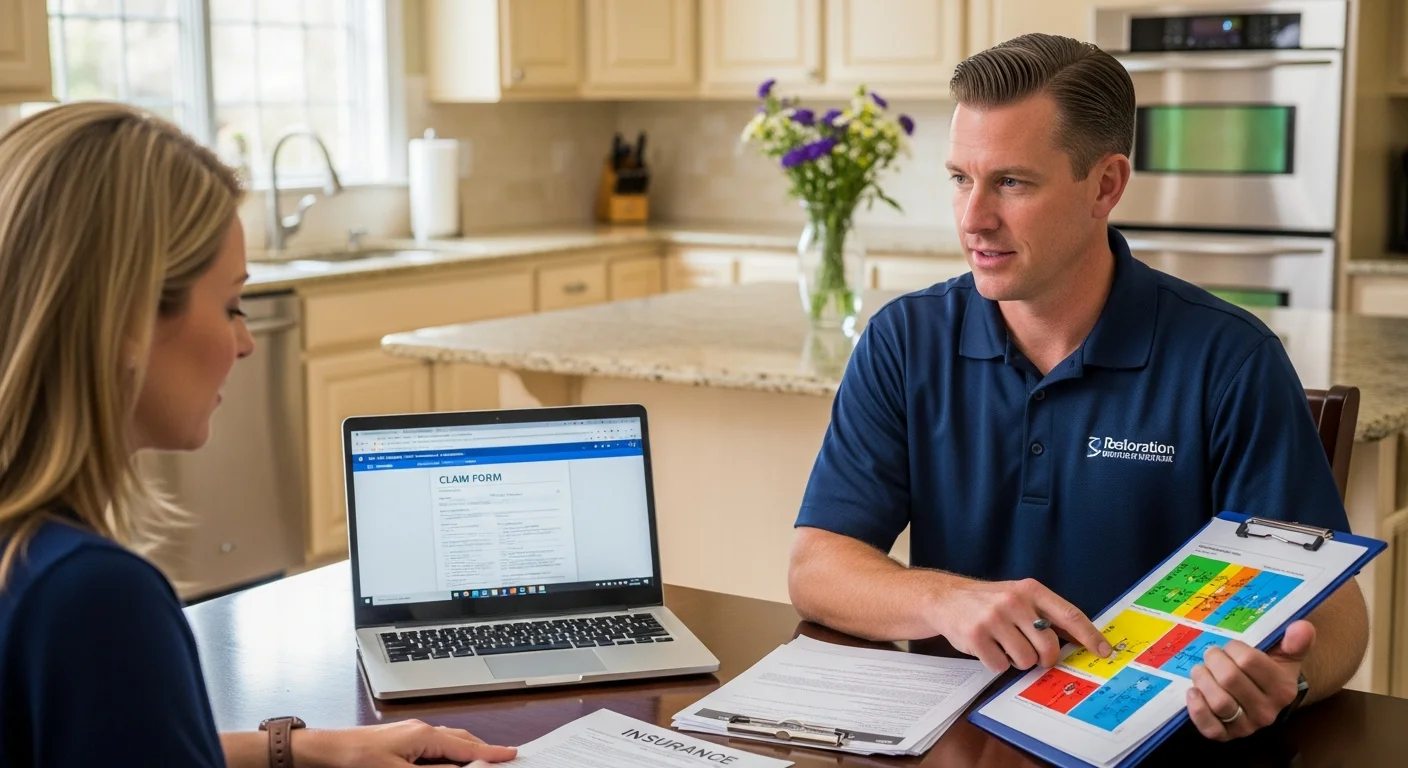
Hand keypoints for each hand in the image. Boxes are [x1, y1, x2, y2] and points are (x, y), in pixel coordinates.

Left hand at [293, 719, 516, 766]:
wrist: (324, 751)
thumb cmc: (355, 759)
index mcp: (424, 736)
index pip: (467, 746)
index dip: (491, 753)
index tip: (512, 754)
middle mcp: (421, 731)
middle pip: (461, 740)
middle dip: (483, 749)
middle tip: (502, 758)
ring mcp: (410, 734)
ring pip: (448, 742)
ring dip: (466, 751)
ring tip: (480, 759)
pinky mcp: (399, 741)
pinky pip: (434, 745)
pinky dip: (448, 753)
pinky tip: (446, 760)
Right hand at [932, 577, 1111, 672]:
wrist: (946, 598)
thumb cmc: (989, 602)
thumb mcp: (1019, 596)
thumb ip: (1046, 614)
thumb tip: (1081, 641)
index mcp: (1030, 590)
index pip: (1069, 614)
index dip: (1089, 636)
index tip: (1103, 651)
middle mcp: (1014, 601)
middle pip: (1048, 647)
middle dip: (1043, 658)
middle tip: (1033, 653)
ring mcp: (994, 618)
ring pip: (1025, 660)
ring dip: (1017, 661)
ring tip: (1004, 645)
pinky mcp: (976, 635)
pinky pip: (1000, 666)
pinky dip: (996, 663)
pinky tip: (988, 648)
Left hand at [1186, 620, 1312, 739]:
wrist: (1264, 699)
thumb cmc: (1270, 671)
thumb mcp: (1286, 655)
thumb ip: (1296, 641)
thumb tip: (1302, 627)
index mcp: (1283, 689)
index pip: (1248, 661)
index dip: (1233, 648)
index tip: (1231, 647)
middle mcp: (1267, 711)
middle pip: (1230, 679)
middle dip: (1214, 660)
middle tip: (1211, 654)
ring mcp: (1247, 726)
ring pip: (1219, 702)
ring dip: (1202, 680)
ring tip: (1201, 670)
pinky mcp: (1227, 736)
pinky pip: (1210, 728)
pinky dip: (1197, 709)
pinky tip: (1194, 692)